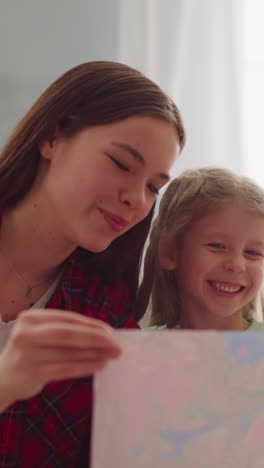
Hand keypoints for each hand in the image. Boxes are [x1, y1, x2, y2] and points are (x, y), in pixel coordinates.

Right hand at [0, 309, 120, 404]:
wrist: (2, 378)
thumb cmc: (29, 353)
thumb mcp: (40, 334)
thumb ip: (64, 330)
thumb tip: (102, 332)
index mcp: (31, 318)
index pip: (67, 319)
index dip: (91, 325)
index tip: (111, 331)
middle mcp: (27, 333)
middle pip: (68, 333)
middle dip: (96, 338)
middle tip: (117, 344)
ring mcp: (28, 354)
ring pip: (68, 353)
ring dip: (95, 354)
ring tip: (113, 355)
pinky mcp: (32, 373)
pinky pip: (65, 369)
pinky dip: (85, 367)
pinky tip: (100, 365)